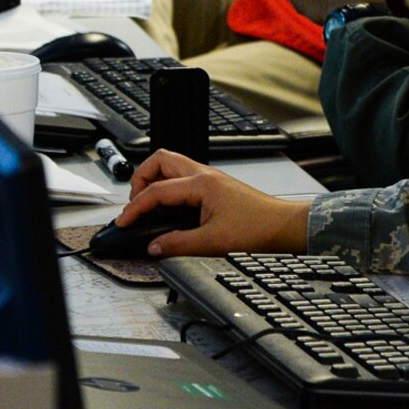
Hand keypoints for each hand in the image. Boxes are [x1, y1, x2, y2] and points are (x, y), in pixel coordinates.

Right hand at [120, 151, 310, 256]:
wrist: (285, 227)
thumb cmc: (258, 229)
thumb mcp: (213, 242)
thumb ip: (178, 244)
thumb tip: (154, 246)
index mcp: (201, 184)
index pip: (156, 190)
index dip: (135, 207)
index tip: (123, 222)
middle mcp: (204, 175)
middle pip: (160, 161)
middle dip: (140, 179)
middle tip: (134, 205)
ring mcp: (210, 178)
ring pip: (172, 166)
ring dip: (154, 181)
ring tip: (147, 205)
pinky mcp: (215, 186)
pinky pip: (183, 178)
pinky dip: (169, 187)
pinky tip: (169, 208)